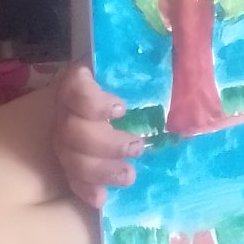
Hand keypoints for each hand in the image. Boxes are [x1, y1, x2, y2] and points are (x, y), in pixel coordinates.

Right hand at [53, 62, 142, 208]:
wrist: (118, 97)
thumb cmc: (135, 75)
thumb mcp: (141, 61)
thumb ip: (153, 55)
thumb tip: (179, 45)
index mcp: (81, 80)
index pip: (75, 88)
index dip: (93, 102)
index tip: (122, 109)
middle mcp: (66, 109)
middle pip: (72, 130)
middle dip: (106, 144)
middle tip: (137, 146)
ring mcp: (64, 136)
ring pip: (70, 157)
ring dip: (100, 170)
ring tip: (129, 175)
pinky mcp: (70, 159)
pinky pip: (71, 177)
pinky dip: (85, 189)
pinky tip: (101, 198)